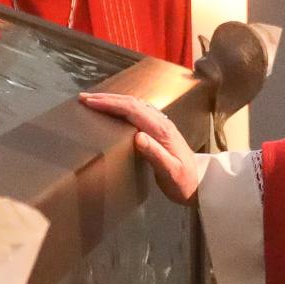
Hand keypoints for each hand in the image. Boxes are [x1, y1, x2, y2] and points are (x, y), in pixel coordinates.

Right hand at [79, 92, 207, 202]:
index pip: (132, 110)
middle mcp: (161, 122)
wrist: (200, 184)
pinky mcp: (159, 130)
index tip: (90, 103)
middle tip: (84, 98)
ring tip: (94, 101)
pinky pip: (138, 112)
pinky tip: (114, 110)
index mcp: (161, 130)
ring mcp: (161, 125)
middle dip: (107, 99)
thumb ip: (155, 154)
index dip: (110, 104)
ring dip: (114, 101)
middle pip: (132, 103)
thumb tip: (137, 136)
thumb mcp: (170, 172)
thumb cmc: (184, 182)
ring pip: (135, 105)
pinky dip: (122, 107)